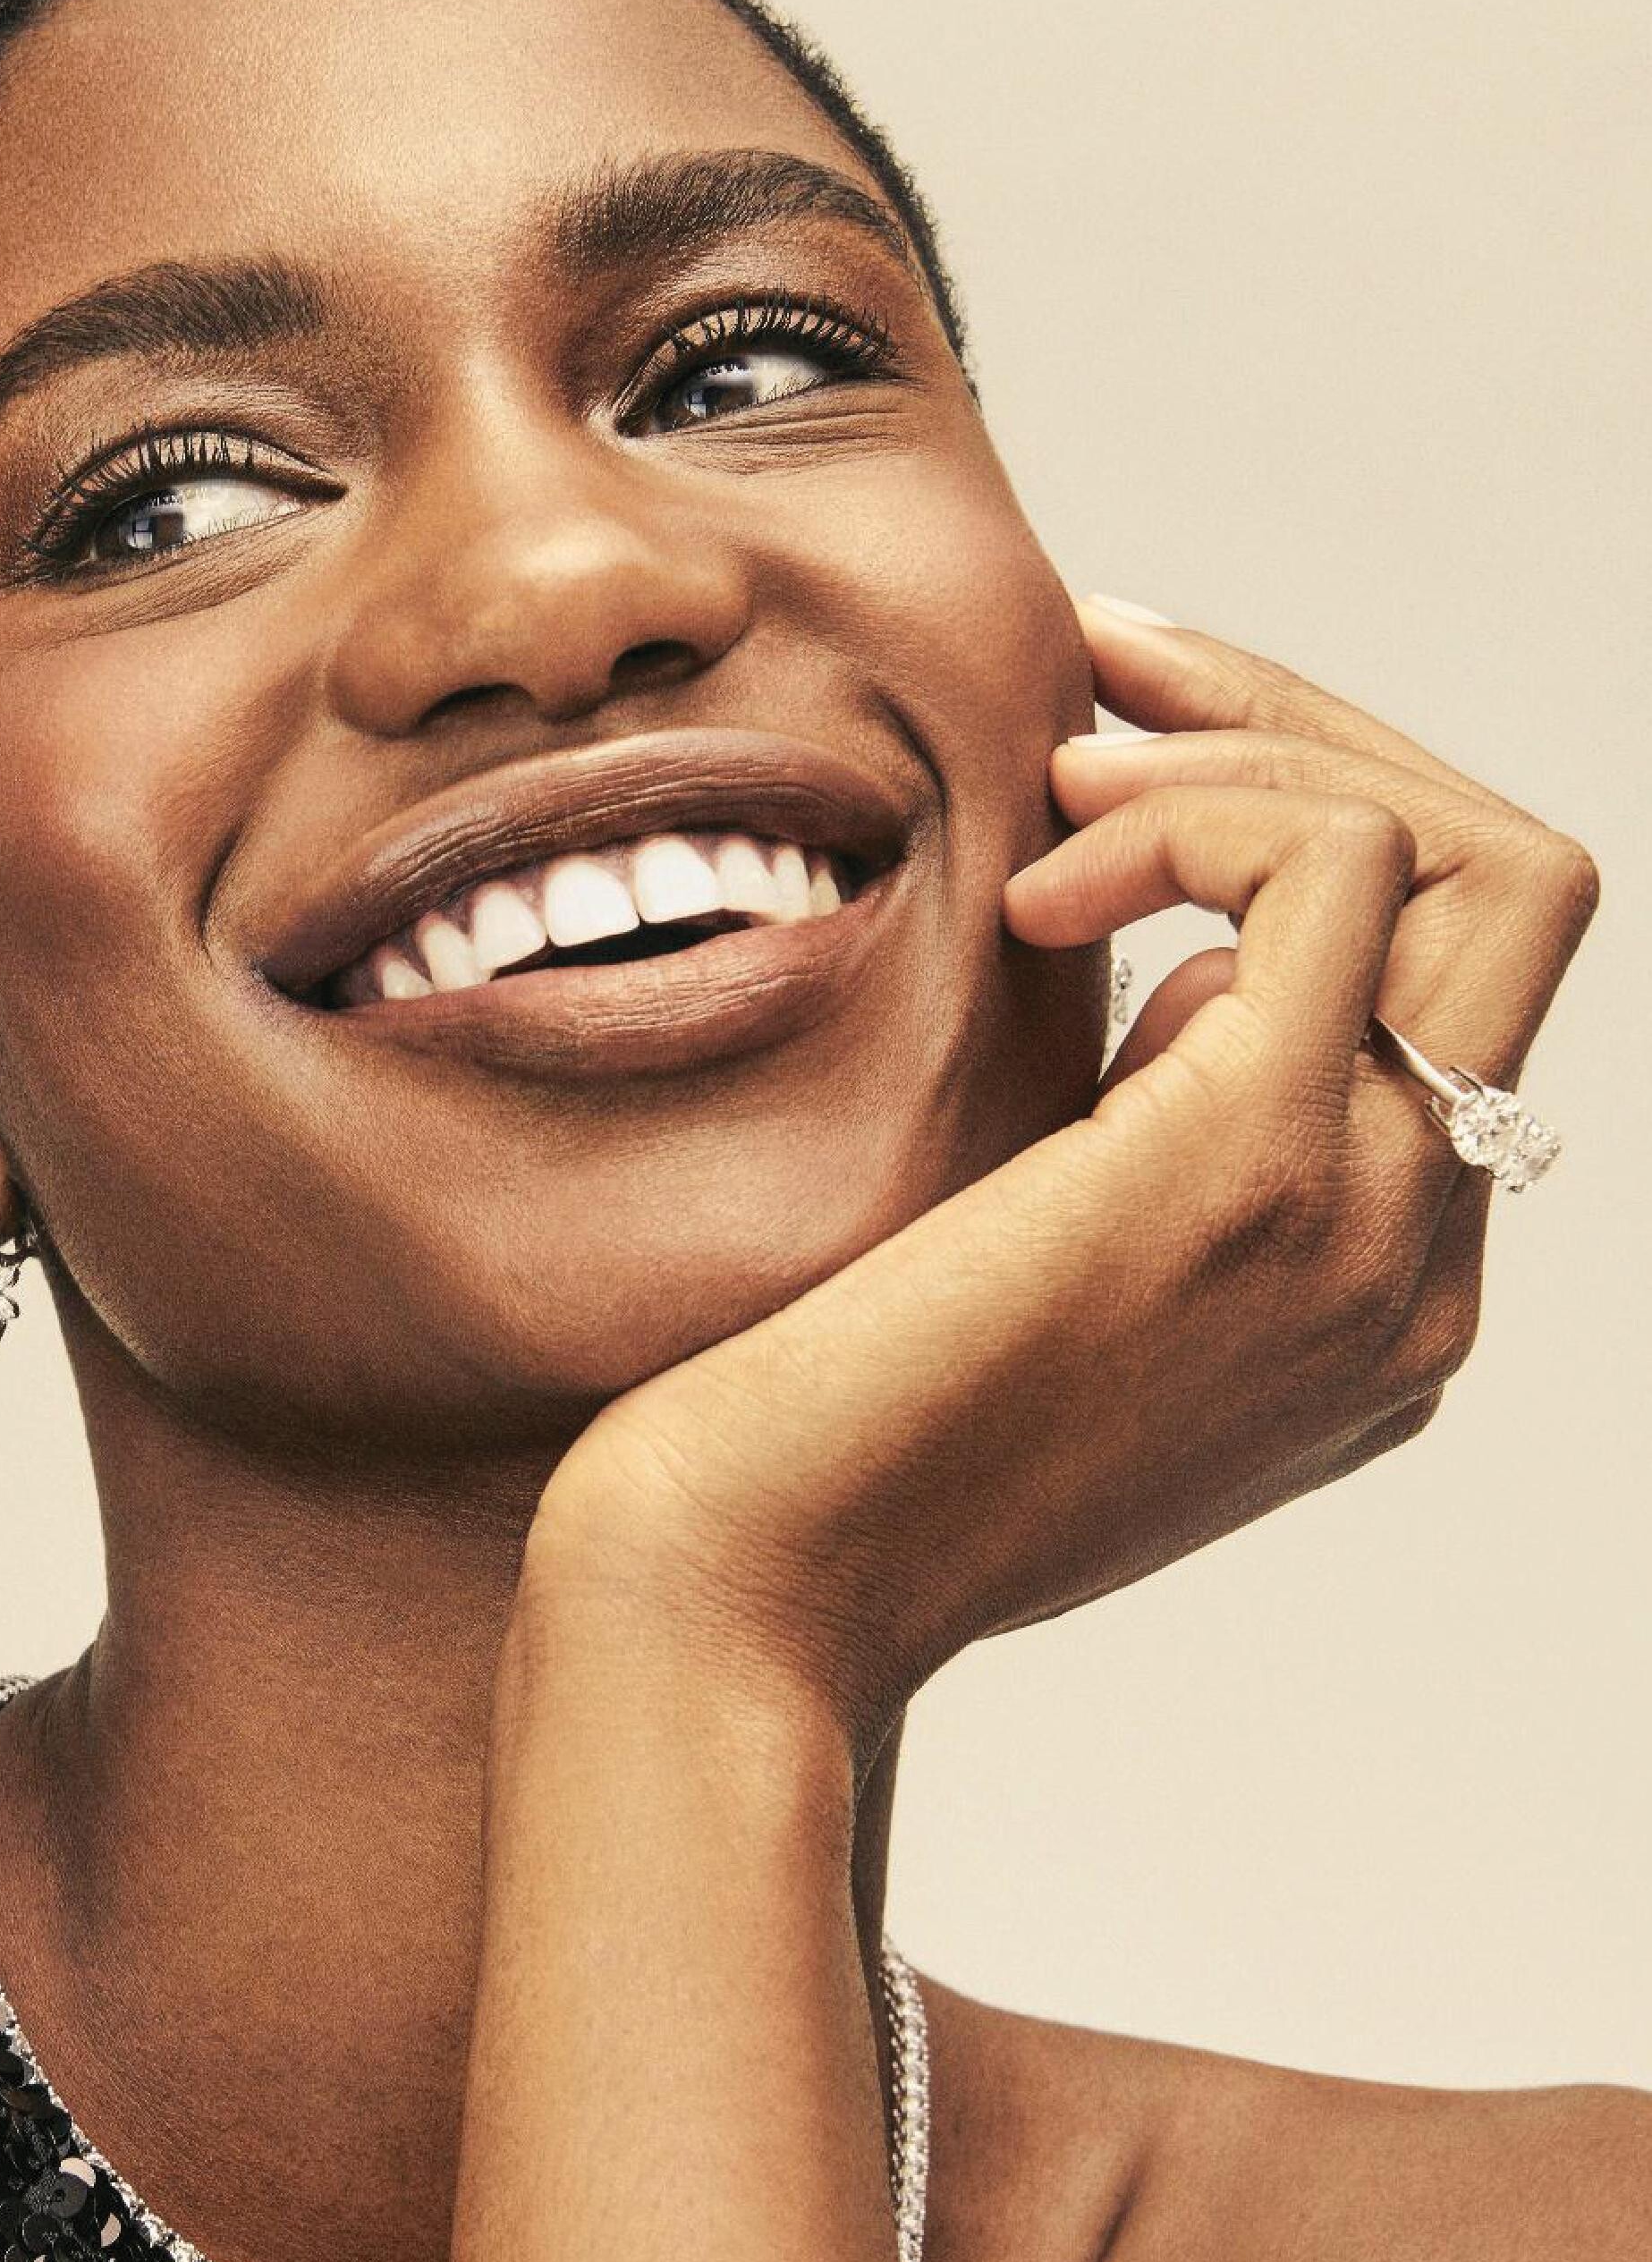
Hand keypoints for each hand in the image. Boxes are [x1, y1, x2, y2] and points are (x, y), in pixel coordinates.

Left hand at [528, 602, 1598, 1742]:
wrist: (751, 1589)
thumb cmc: (833, 1435)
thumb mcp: (1047, 1274)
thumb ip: (1157, 1150)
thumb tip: (1182, 976)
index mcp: (1370, 1295)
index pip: (1454, 989)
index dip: (1305, 825)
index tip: (1120, 757)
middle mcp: (1413, 1270)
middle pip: (1510, 901)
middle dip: (1315, 737)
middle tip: (1109, 672)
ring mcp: (1365, 1223)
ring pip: (1470, 857)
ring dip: (1254, 751)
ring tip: (1056, 780)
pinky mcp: (1255, 1160)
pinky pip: (1336, 864)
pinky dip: (1192, 809)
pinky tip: (1040, 893)